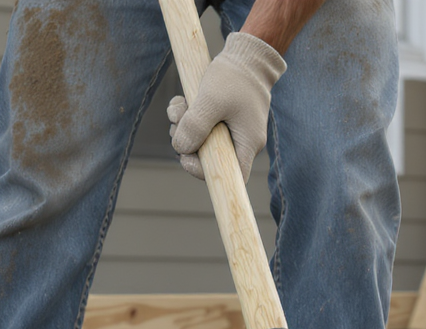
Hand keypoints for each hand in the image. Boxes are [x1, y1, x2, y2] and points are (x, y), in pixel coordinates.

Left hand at [167, 32, 285, 180]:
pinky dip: (186, 115)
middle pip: (209, 158)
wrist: (246, 55)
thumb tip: (181, 148)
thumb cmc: (234, 77)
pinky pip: (199, 126)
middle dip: (187, 141)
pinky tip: (183, 100)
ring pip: (200, 140)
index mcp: (247, 144)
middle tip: (178, 120)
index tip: (186, 158)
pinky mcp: (220, 119)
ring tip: (181, 104)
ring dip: (183, 125)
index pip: (231, 177)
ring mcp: (230, 131)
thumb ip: (195, 126)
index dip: (205, 174)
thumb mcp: (211, 100)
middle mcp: (240, 141)